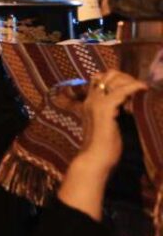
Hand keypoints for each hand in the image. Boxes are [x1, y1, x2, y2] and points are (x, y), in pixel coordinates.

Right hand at [57, 70, 147, 220]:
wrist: (95, 160)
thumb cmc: (104, 148)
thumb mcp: (109, 125)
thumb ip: (114, 113)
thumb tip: (128, 107)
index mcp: (90, 104)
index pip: (99, 79)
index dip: (117, 78)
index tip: (132, 86)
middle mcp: (91, 100)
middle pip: (107, 75)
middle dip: (126, 77)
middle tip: (139, 87)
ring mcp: (97, 104)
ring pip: (114, 79)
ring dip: (131, 81)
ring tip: (143, 88)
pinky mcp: (105, 110)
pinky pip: (121, 91)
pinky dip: (134, 87)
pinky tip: (144, 89)